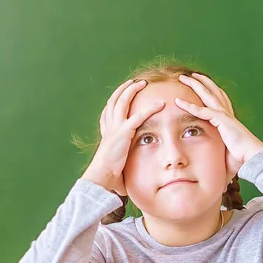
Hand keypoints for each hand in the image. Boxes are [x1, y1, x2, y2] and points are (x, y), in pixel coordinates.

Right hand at [81, 79, 164, 195]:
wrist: (101, 177)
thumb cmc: (108, 176)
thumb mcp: (116, 164)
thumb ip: (122, 163)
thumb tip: (127, 180)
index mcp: (106, 133)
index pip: (107, 111)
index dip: (114, 101)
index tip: (121, 94)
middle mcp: (109, 127)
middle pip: (114, 100)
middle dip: (124, 89)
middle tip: (134, 82)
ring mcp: (115, 127)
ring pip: (122, 101)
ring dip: (133, 90)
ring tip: (143, 83)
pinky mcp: (124, 132)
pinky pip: (139, 116)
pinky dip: (150, 108)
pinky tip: (161, 104)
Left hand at [176, 73, 262, 182]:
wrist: (254, 158)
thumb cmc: (243, 159)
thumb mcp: (227, 156)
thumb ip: (219, 159)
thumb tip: (217, 177)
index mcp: (229, 121)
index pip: (218, 101)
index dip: (210, 92)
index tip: (201, 86)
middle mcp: (227, 115)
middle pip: (213, 92)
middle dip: (202, 82)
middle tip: (191, 75)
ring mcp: (225, 116)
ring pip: (208, 96)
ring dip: (195, 86)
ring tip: (184, 77)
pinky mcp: (222, 121)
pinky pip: (203, 111)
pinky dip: (190, 106)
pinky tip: (179, 102)